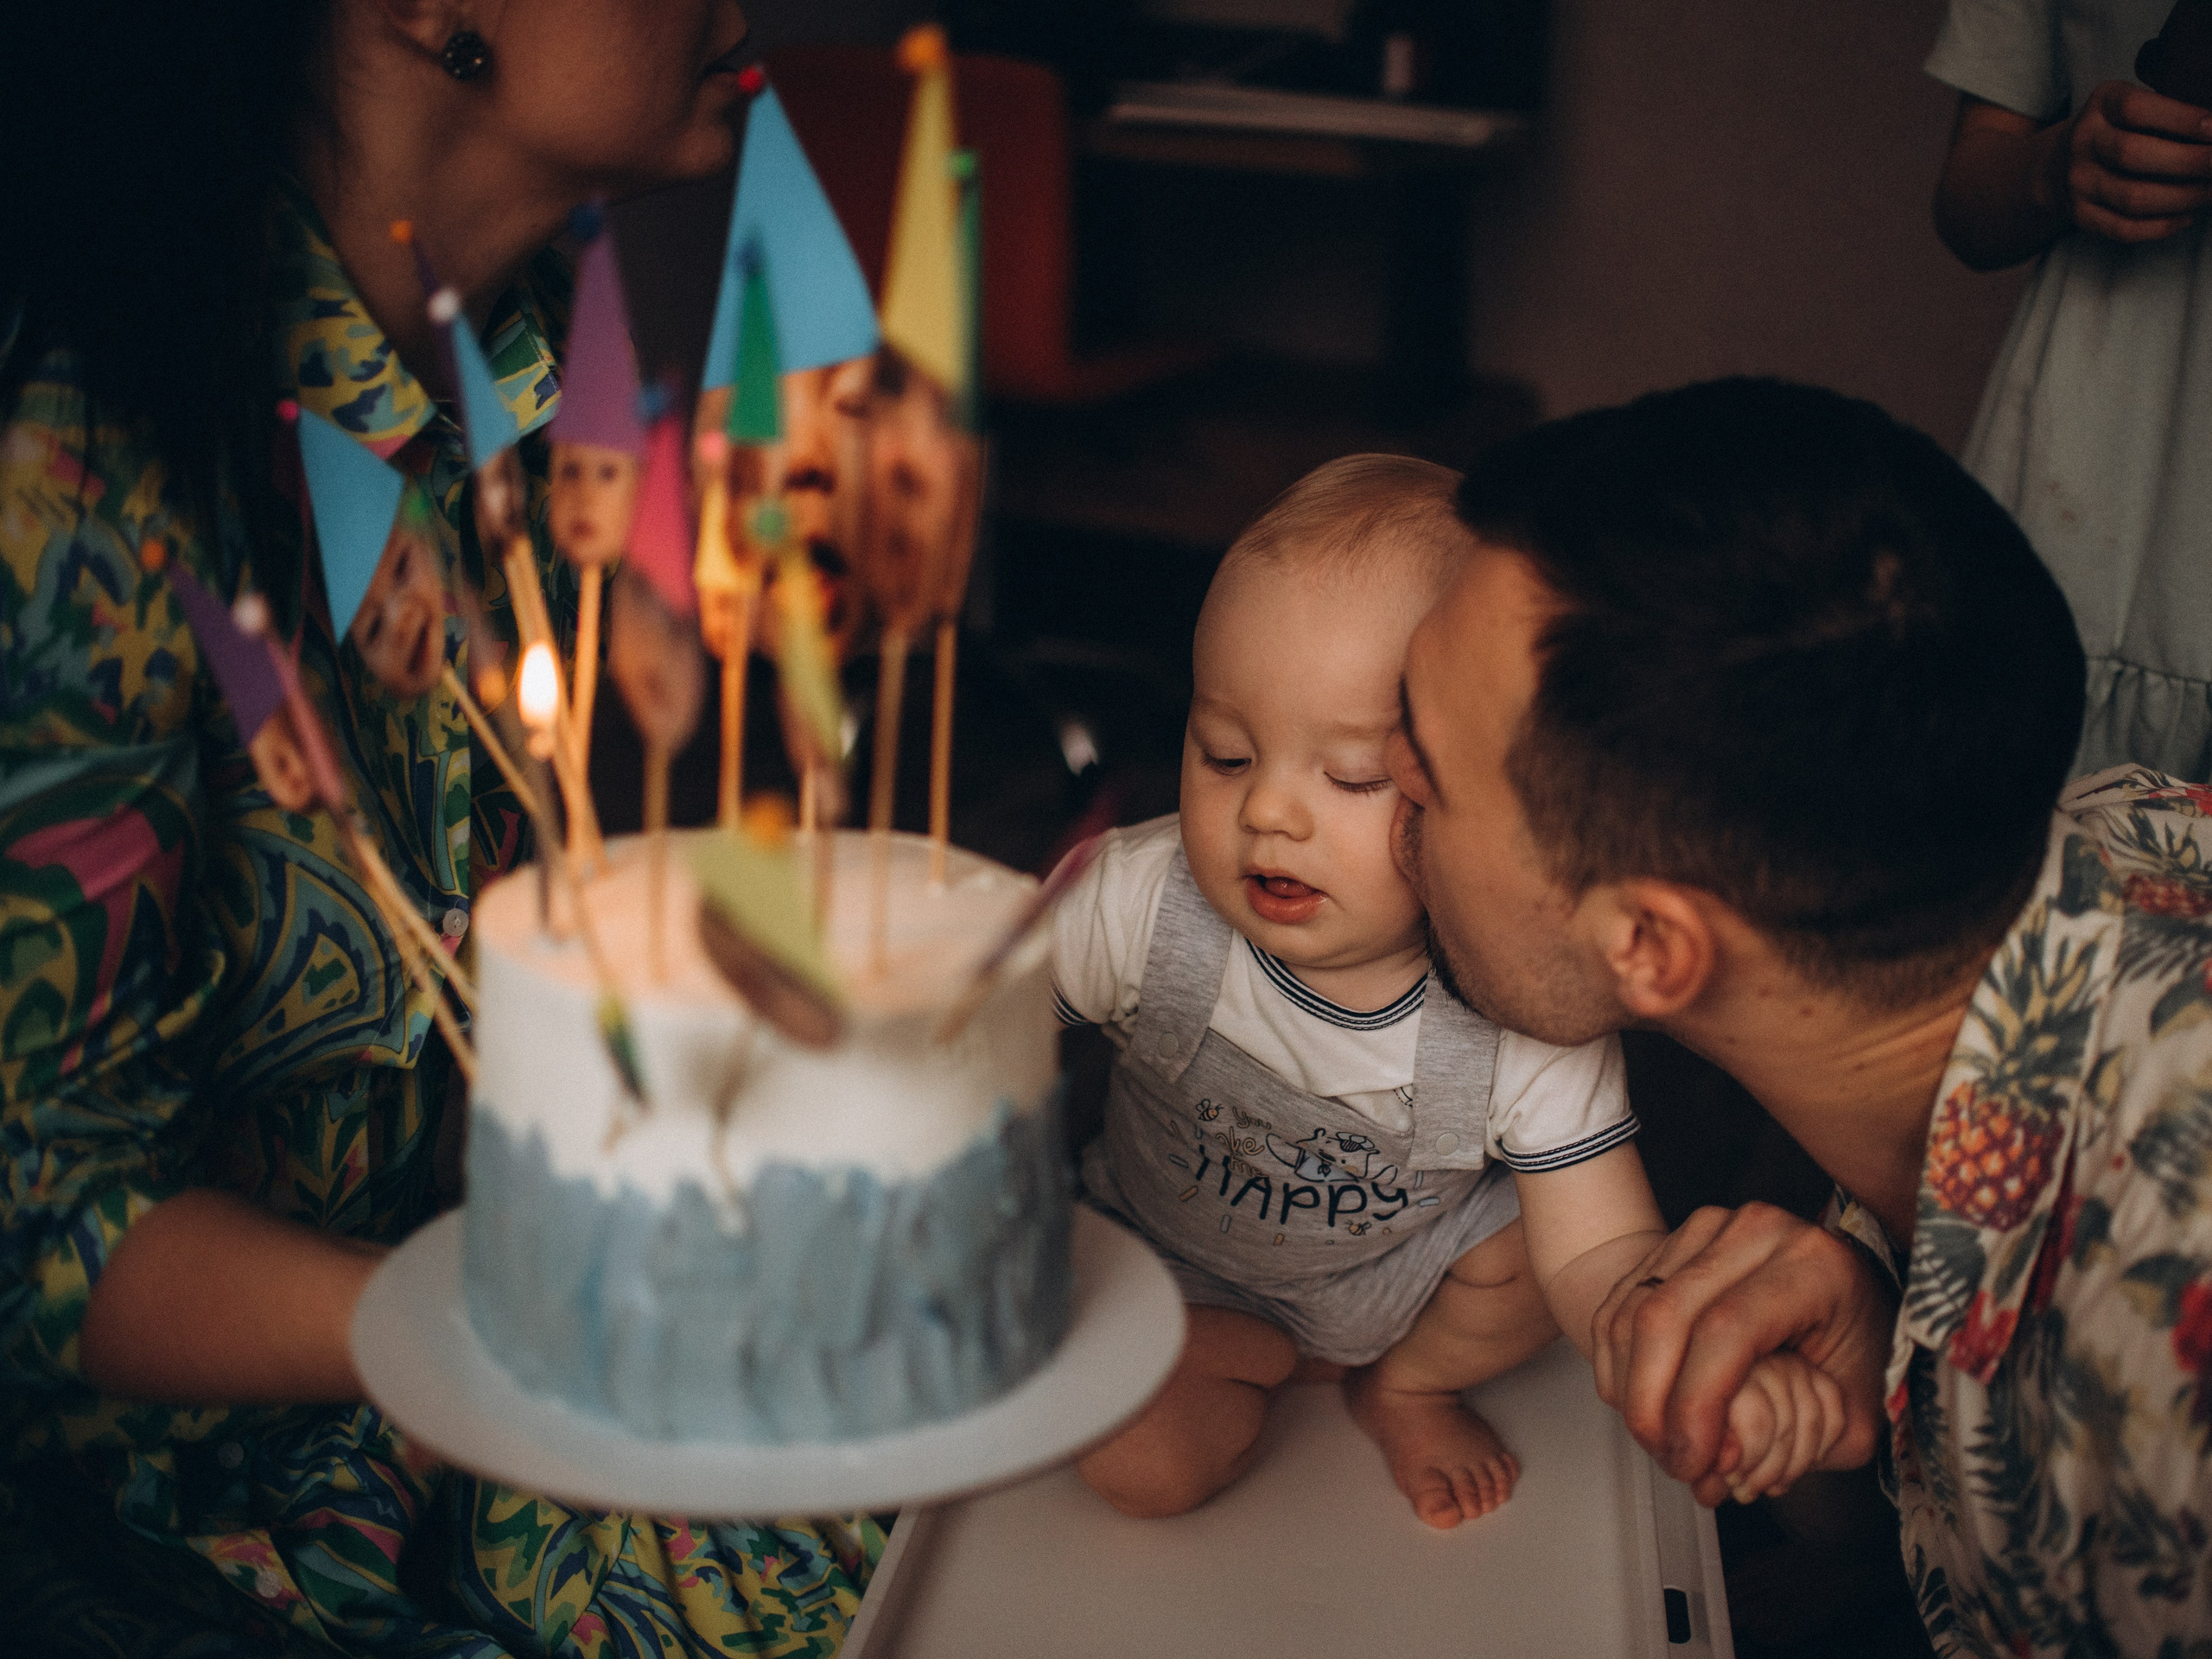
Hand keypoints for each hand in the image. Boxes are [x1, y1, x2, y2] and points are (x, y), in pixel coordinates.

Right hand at [1590, 1203, 1892, 1506]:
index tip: (1693, 1460)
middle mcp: (1757, 1232)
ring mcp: (1710, 1229)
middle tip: (1668, 1458)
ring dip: (1629, 1388)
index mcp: (1813, 1265)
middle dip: (1651, 1403)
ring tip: (1657, 1439)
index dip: (1696, 1404)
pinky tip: (1638, 1403)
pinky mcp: (1675, 1239)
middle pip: (1665, 1315)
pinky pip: (1619, 1304)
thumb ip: (1801, 1447)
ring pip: (1632, 1311)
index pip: (1728, 1331)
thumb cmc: (1854, 1351)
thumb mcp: (1857, 1411)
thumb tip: (1720, 1464)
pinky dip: (1617, 1364)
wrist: (1844, 1293)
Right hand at [2045, 80, 2211, 244]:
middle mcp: (2083, 141)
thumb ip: (2169, 110)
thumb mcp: (2134, 103)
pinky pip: (2123, 228)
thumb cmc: (2119, 128)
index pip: (2136, 108)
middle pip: (2134, 155)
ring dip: (2182, 197)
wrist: (2059, 163)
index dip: (2181, 119)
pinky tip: (2186, 216)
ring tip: (2211, 192)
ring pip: (2132, 197)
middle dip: (2190, 161)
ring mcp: (2078, 181)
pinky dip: (2161, 226)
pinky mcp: (2080, 214)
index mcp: (2101, 104)